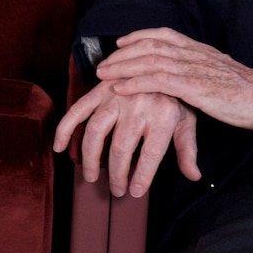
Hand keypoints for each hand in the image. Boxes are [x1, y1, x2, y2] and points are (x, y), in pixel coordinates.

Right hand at [52, 79, 199, 197]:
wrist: (161, 60)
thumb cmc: (175, 95)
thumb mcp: (188, 118)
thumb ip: (187, 148)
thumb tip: (193, 175)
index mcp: (164, 113)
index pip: (151, 152)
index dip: (142, 175)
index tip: (135, 192)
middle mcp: (139, 104)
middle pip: (122, 147)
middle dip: (117, 174)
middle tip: (116, 190)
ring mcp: (116, 95)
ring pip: (97, 131)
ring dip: (91, 158)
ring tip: (92, 176)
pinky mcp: (100, 90)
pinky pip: (78, 110)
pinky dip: (65, 128)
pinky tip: (60, 147)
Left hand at [97, 28, 252, 129]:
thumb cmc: (246, 90)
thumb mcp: (220, 72)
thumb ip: (201, 68)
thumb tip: (189, 74)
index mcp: (199, 49)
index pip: (163, 34)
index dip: (139, 36)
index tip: (121, 41)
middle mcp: (192, 54)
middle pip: (149, 45)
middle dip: (122, 53)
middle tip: (103, 62)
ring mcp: (192, 69)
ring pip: (148, 61)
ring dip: (121, 67)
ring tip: (103, 74)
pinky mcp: (193, 87)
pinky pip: (157, 81)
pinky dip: (134, 83)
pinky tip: (119, 88)